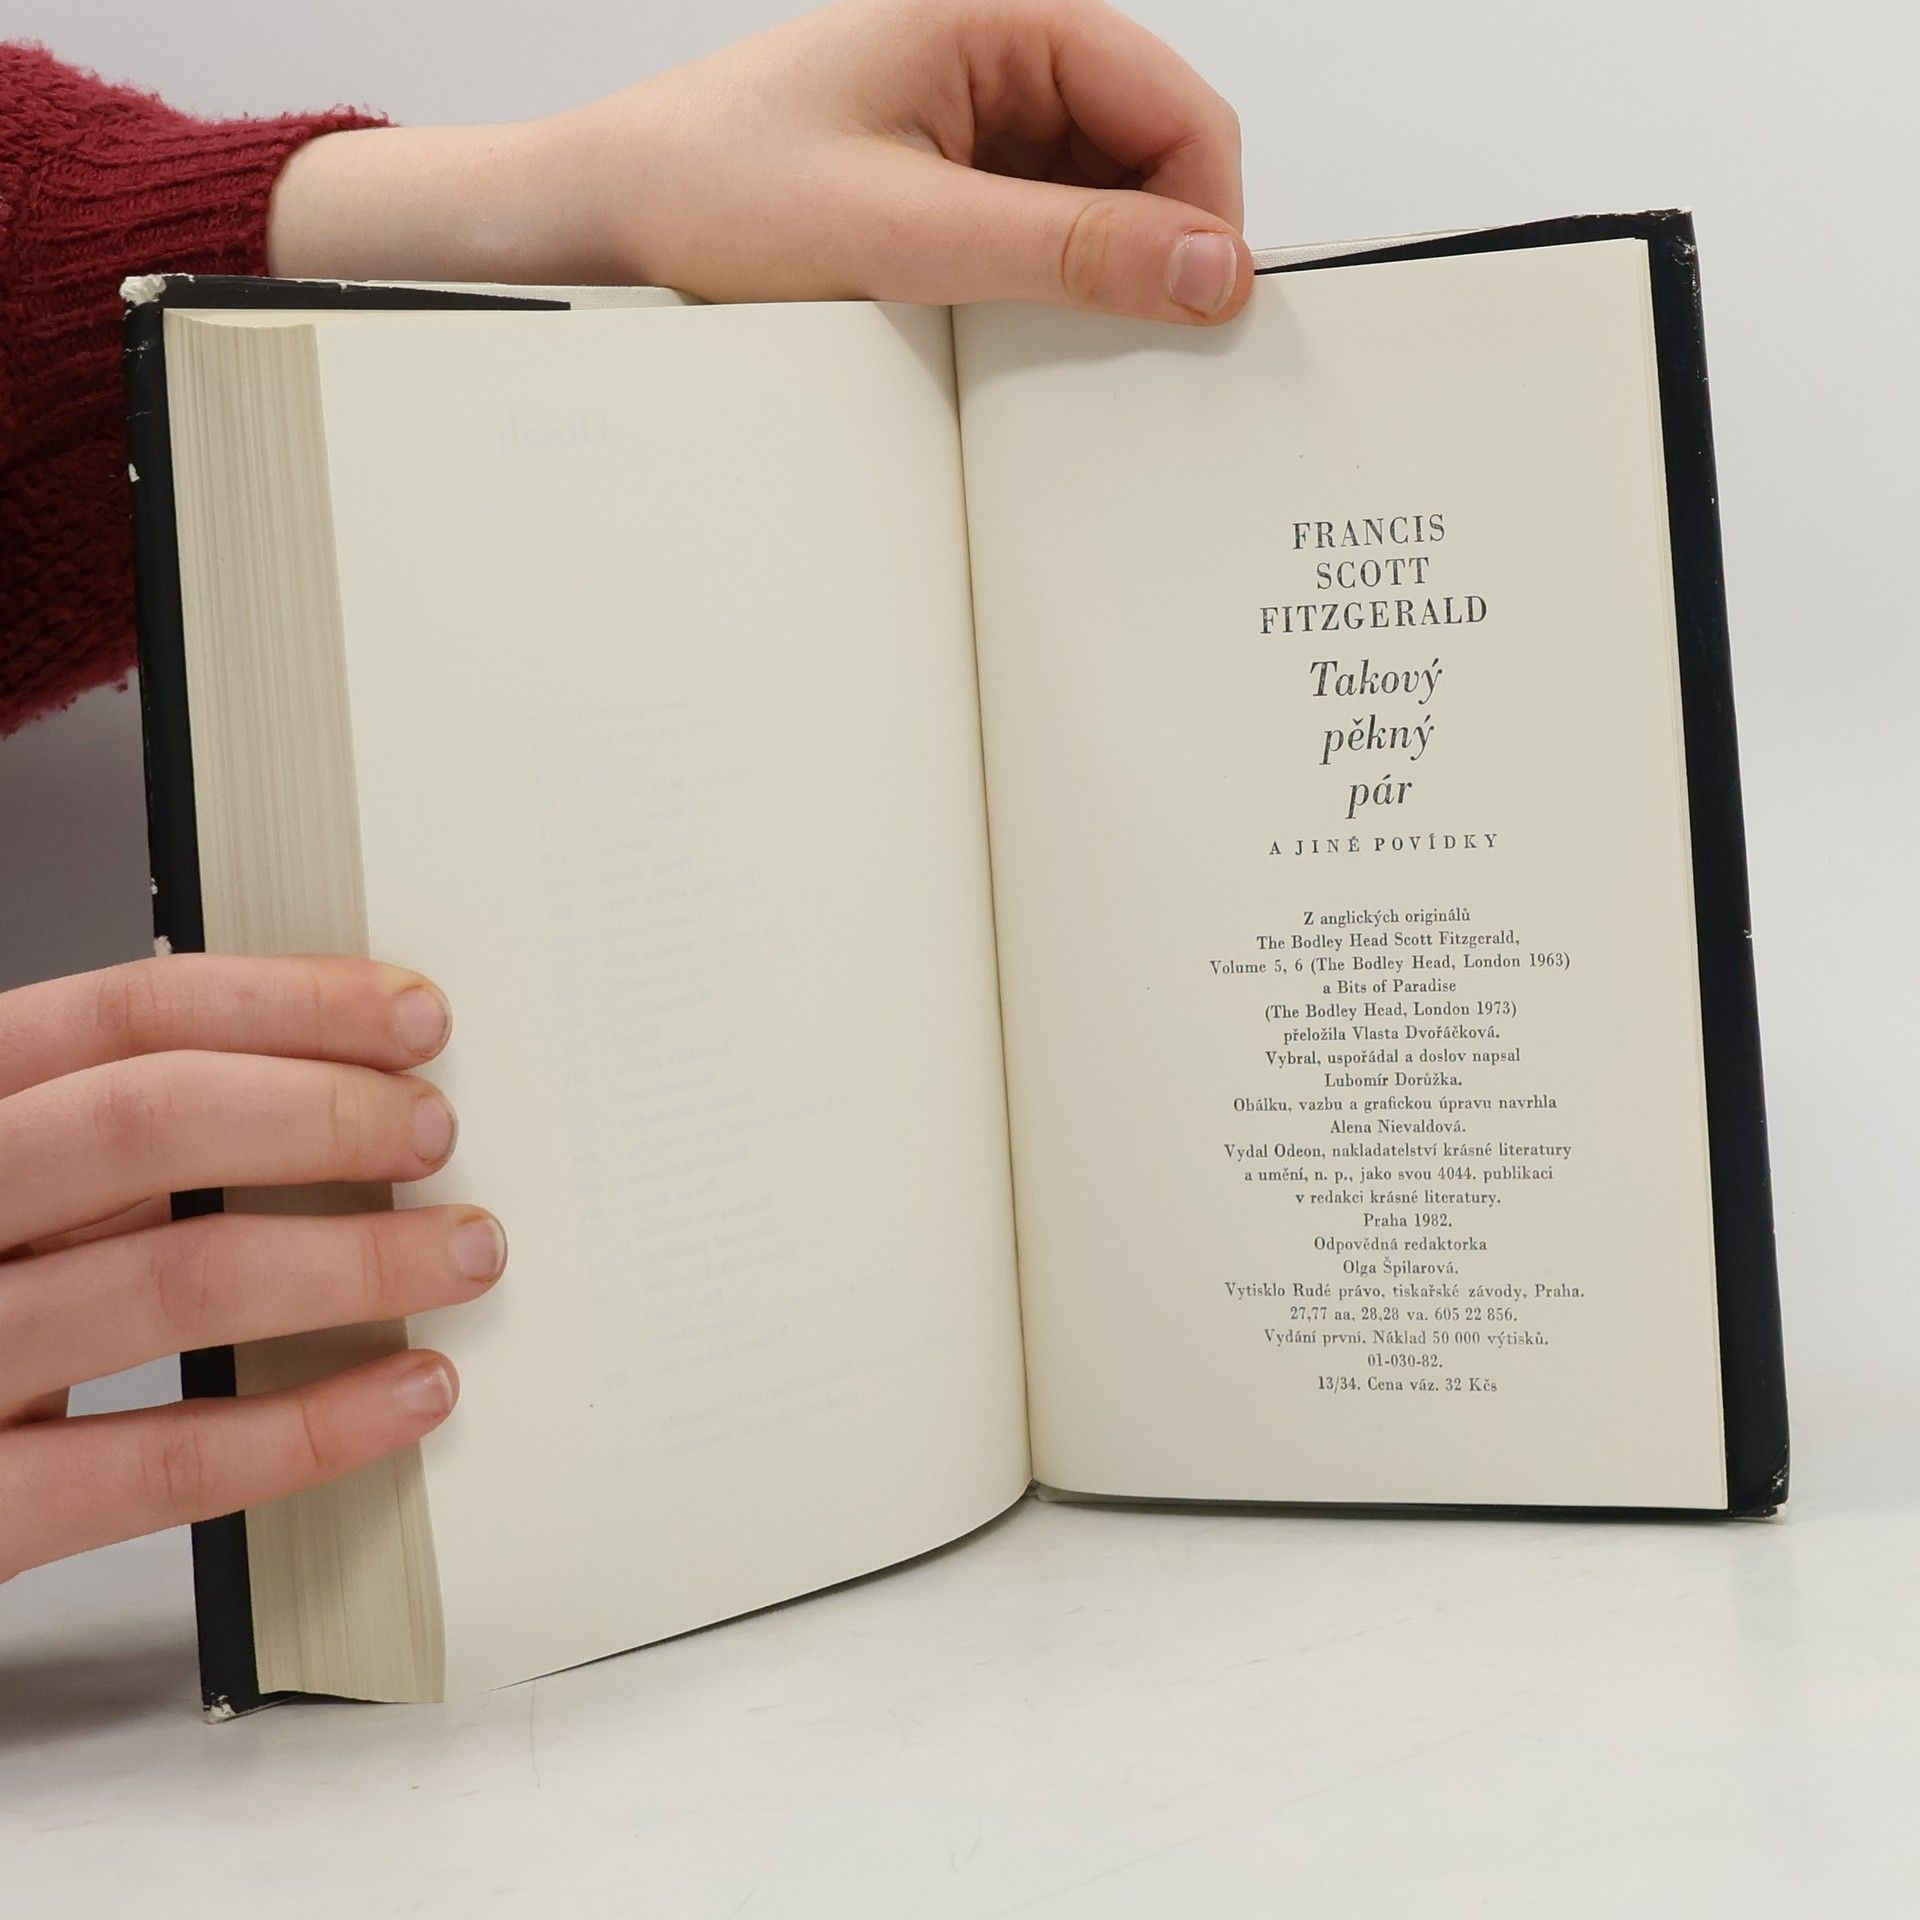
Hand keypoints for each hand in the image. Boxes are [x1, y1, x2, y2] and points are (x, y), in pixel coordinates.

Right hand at [0, 955, 502, 1581]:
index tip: (417, 1017)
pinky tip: (409, 1392)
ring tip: (464, 1252)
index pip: (116, 1017)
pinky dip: (313, 1424)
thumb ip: (110, 1157)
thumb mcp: (7, 1204)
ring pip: (173, 1278)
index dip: (286, 1004)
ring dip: (355, 1261)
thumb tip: (329, 1100)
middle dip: (322, 1113)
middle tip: (435, 1132)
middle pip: (143, 1120)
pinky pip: (164, 1460)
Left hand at [268, 0, 1251, 325]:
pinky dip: (1048, 294)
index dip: (1207, 212)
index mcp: (997, 22)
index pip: (1174, 105)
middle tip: (1137, 350)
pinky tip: (1016, 341)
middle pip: (1151, 158)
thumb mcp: (901, 228)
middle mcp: (996, 65)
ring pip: (1101, 207)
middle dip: (1158, 252)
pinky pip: (1039, 239)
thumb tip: (1206, 268)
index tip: (1206, 314)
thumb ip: (1061, 248)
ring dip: (1101, 280)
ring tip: (1055, 349)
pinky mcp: (946, 190)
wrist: (601, 220)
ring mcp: (973, 130)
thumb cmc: (710, 186)